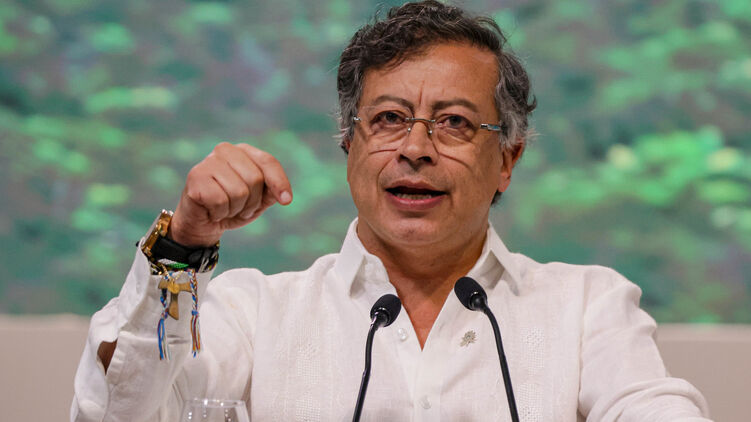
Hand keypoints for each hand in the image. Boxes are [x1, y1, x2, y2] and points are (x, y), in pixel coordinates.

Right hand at [169, 142, 291, 246]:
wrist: (202, 223)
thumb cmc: (232, 208)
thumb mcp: (258, 201)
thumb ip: (271, 193)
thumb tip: (284, 196)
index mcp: (243, 151)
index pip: (268, 161)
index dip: (279, 182)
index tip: (286, 201)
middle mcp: (225, 150)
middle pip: (255, 179)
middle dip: (252, 202)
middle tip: (239, 208)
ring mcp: (208, 161)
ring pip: (239, 192)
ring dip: (235, 209)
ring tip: (224, 209)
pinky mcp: (195, 177)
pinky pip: (220, 201)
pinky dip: (219, 213)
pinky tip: (211, 210)